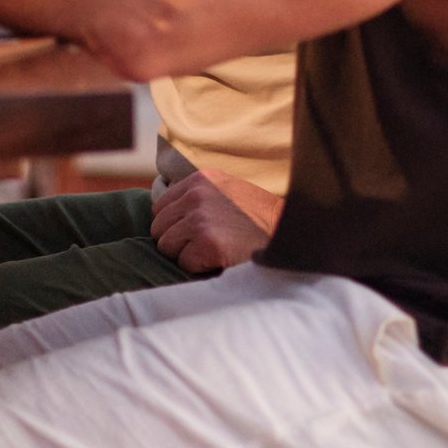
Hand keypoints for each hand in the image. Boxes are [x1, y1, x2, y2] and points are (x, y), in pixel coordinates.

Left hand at [152, 170, 276, 274]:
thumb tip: (159, 217)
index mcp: (200, 180)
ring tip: (215, 249)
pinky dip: (199, 267)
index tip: (197, 231)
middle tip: (206, 243)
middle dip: (177, 240)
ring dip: (186, 254)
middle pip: (158, 228)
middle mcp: (197, 195)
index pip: (160, 207)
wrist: (289, 236)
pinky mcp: (207, 243)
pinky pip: (183, 263)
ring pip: (166, 247)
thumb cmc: (257, 220)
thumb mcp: (226, 192)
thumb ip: (196, 197)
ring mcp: (200, 219)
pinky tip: (220, 258)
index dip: (175, 225)